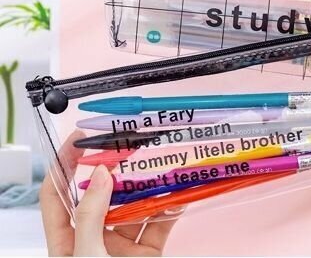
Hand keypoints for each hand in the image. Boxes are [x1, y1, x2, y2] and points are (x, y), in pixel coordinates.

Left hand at [40, 131, 175, 255]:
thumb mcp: (88, 254)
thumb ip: (92, 216)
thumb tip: (101, 175)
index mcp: (67, 242)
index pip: (57, 195)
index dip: (64, 165)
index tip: (79, 140)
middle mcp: (93, 240)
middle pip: (101, 197)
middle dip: (116, 172)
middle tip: (128, 148)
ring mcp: (120, 247)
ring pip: (134, 209)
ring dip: (150, 191)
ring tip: (162, 172)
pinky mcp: (146, 254)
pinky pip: (159, 226)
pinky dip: (169, 212)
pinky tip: (177, 200)